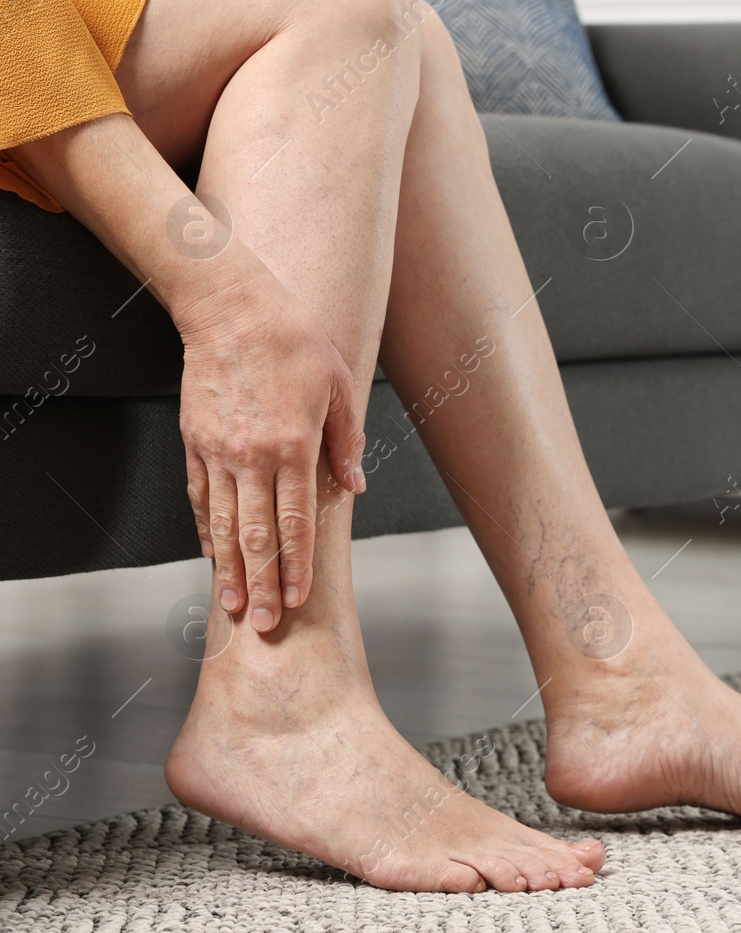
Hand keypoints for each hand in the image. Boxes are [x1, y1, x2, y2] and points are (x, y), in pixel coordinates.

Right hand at [176, 260, 365, 632]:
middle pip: (256, 536)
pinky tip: (213, 556)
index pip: (296, 522)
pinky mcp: (194, 441)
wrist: (232, 307)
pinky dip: (207, 530)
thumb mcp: (340, 387)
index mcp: (294, 446)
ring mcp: (218, 451)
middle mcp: (253, 456)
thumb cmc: (296, 342)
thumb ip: (345, 444)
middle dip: (261, 585)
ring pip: (223, 524)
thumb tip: (353, 488)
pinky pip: (201, 497)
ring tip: (232, 607)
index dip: (296, 566)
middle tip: (263, 625)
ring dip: (229, 569)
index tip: (297, 599)